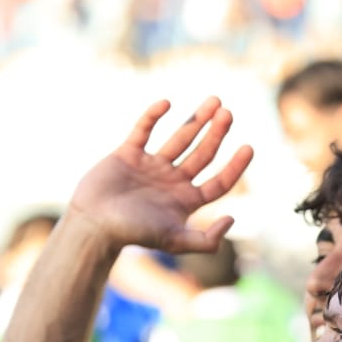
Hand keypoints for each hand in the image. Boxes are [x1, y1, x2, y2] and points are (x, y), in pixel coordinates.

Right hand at [69, 97, 253, 253]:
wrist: (92, 225)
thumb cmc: (132, 234)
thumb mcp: (174, 240)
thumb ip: (206, 240)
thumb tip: (233, 219)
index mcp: (186, 200)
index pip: (219, 181)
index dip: (235, 166)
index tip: (248, 146)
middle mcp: (172, 181)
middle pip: (203, 154)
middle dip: (217, 133)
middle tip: (228, 113)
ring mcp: (151, 166)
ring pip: (180, 137)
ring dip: (197, 120)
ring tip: (215, 101)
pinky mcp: (127, 154)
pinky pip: (143, 130)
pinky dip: (153, 116)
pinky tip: (167, 104)